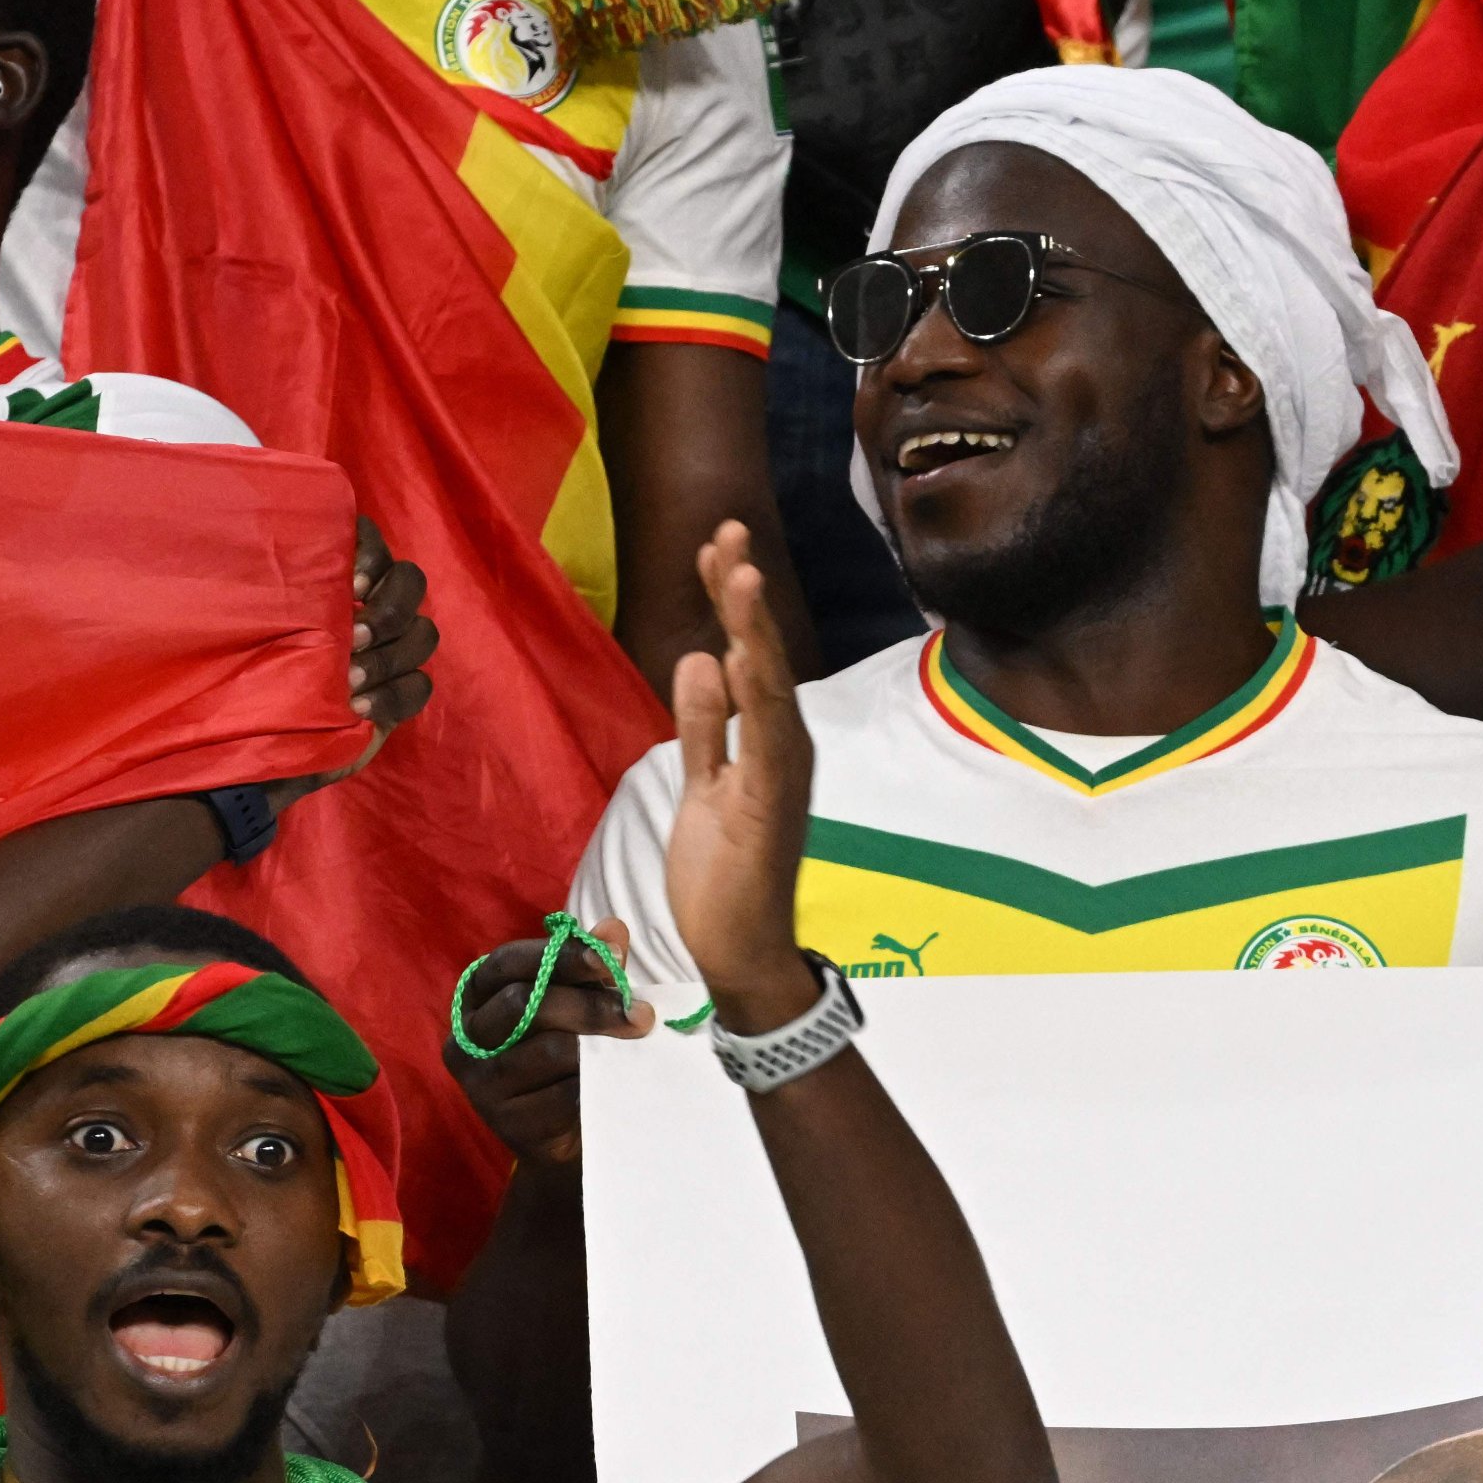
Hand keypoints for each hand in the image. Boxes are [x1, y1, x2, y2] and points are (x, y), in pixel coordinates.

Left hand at [260, 520, 442, 820]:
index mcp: (333, 579)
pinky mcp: (396, 694)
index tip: (352, 585)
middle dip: (389, 610)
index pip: (372, 542)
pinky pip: (419, 687)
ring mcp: (387, 650)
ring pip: (421, 635)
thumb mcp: (243, 626)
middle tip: (352, 638)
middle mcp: (367, 606)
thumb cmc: (238, 678)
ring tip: (350, 680)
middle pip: (411, 584)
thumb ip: (266, 588)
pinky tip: (359, 710)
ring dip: (388, 656)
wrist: (249, 746)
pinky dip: (393, 695)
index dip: (373, 555)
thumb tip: (253, 547)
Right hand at [444, 919, 652, 1171]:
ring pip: (549, 1050)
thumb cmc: (567, 1055)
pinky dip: (595, 1084)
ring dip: (601, 1044)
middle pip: (525, 1004)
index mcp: (477, 995)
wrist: (563, 1134)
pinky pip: (563, 1095)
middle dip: (590, 1004)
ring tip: (635, 1042)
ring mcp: (481, 1083)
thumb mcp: (579, 1005)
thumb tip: (613, 929)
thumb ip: (592, 969)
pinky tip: (613, 1080)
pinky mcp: (506, 1123)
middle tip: (640, 1014)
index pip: (508, 962)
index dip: (560, 955)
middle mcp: (467, 1037)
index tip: (610, 959)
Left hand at [658, 520, 816, 1033]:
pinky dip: (749, 701)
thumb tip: (699, 660)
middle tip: (728, 530)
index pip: (746, 657)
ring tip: (734, 570)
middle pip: (761, 659)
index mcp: (767, 742)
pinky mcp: (767, 808)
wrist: (743, 951)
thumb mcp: (701, 786)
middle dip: (743, 596)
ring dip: (751, 631)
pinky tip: (730, 656)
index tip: (718, 546)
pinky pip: (758, 744)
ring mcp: (780, 777)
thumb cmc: (725, 875)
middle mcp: (782, 750)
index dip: (732, 601)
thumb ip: (704, 728)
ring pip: (766, 689)